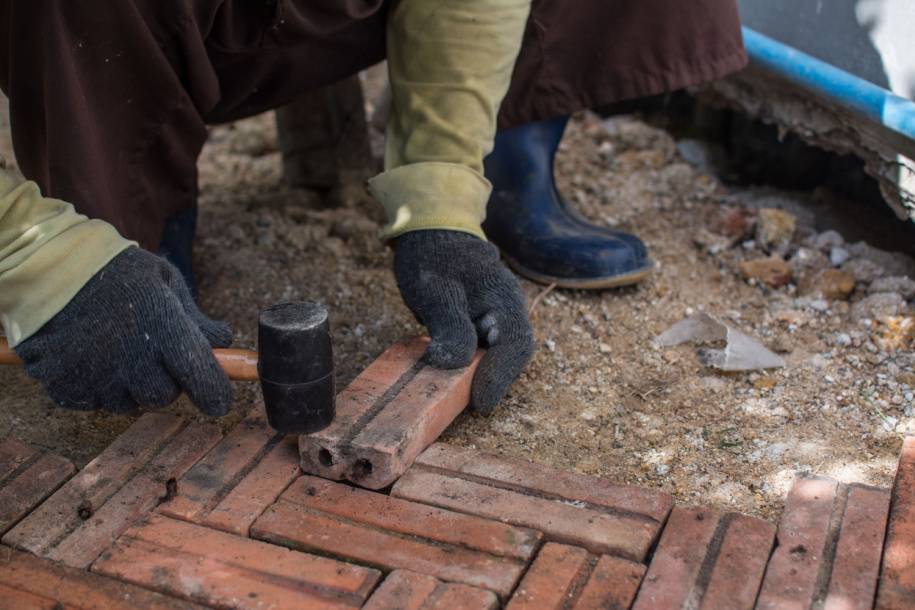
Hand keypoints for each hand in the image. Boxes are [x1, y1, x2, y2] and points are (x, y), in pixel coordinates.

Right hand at [15, 247, 232, 414]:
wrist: (51, 269)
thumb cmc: (118, 272)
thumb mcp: (165, 282)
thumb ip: (196, 318)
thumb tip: (223, 342)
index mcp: (162, 328)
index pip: (200, 377)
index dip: (215, 395)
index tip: (220, 402)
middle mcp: (130, 358)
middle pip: (163, 397)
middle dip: (166, 381)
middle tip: (154, 354)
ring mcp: (96, 376)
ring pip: (130, 403)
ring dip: (131, 386)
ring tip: (120, 350)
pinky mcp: (68, 387)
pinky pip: (96, 403)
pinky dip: (100, 388)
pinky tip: (95, 358)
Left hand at [394, 230, 533, 413]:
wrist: (429, 234)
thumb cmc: (433, 258)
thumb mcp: (435, 290)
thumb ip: (449, 326)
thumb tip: (454, 363)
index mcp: (505, 299)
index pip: (514, 345)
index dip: (499, 377)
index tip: (480, 404)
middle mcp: (508, 311)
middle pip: (511, 355)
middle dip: (491, 380)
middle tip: (467, 404)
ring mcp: (496, 318)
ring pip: (497, 356)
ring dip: (480, 376)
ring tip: (456, 394)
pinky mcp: (482, 325)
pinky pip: (483, 352)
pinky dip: (470, 367)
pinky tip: (451, 376)